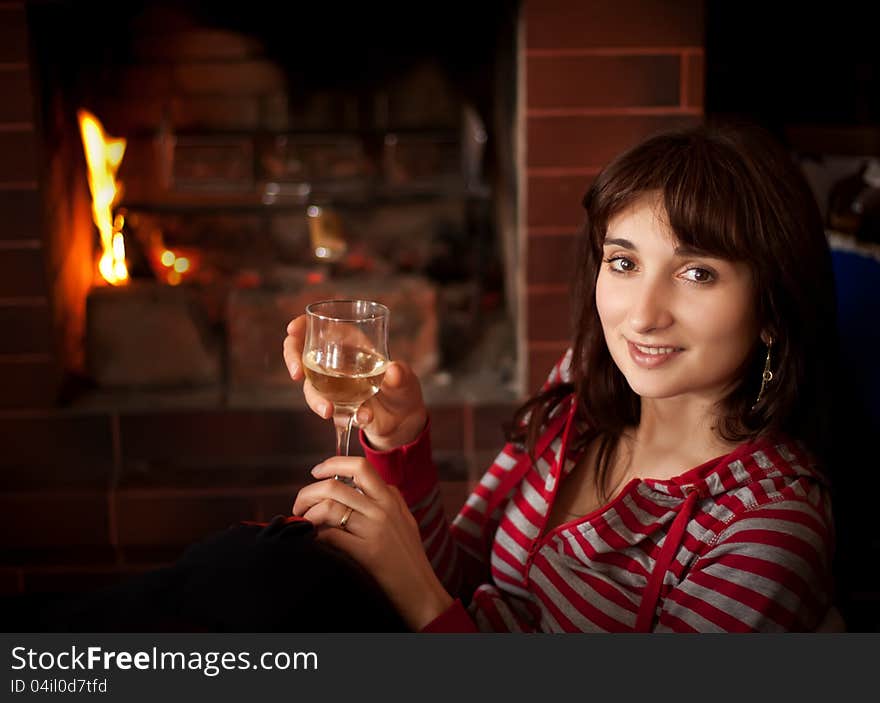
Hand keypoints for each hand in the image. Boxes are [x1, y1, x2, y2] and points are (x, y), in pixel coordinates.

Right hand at [283, 315, 427, 449]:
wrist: (402, 421)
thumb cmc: (402, 389)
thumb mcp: (406, 380)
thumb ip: (401, 376)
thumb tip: (394, 370)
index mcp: (351, 343)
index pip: (321, 326)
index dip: (302, 325)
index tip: (293, 330)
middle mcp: (336, 363)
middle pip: (302, 353)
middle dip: (293, 360)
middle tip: (297, 373)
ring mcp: (331, 386)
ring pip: (310, 387)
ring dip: (316, 399)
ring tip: (330, 410)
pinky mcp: (334, 406)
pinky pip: (328, 409)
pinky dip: (342, 416)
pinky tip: (363, 417)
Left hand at [292, 456, 452, 630]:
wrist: (421, 591)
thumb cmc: (410, 557)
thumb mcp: (405, 519)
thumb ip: (390, 497)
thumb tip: (367, 481)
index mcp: (390, 499)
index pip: (360, 467)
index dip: (333, 464)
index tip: (317, 471)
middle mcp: (382, 510)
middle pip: (335, 486)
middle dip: (308, 492)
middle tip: (300, 504)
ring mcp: (375, 530)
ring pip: (329, 507)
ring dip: (308, 513)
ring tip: (304, 522)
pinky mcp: (367, 553)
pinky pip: (331, 535)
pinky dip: (316, 535)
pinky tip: (315, 540)